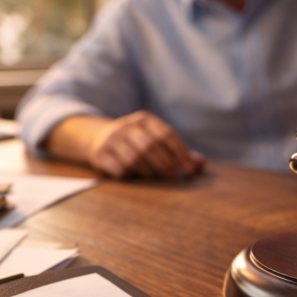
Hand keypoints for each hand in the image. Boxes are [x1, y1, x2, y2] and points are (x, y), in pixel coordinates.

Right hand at [45, 111, 204, 178]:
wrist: (96, 139)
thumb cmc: (135, 143)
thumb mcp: (154, 140)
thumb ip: (178, 152)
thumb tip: (200, 164)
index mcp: (144, 119)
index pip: (166, 135)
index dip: (180, 153)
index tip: (190, 170)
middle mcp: (127, 126)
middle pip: (151, 147)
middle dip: (166, 164)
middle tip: (173, 177)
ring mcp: (112, 139)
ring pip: (135, 159)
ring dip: (148, 172)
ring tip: (153, 177)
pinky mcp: (100, 154)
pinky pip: (119, 169)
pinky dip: (130, 175)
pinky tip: (133, 176)